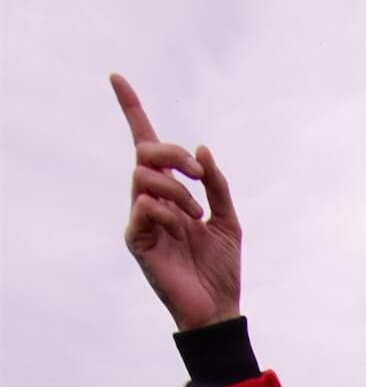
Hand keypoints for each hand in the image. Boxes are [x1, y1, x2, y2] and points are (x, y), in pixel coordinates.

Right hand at [111, 73, 241, 330]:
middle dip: (172, 153)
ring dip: (176, 187)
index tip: (117, 77)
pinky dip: (167, 210)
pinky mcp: (137, 240)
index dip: (132, 110)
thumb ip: (217, 185)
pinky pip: (143, 205)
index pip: (145, 145)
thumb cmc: (221, 269)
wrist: (218, 309)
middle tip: (197, 173)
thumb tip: (202, 149)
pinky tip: (182, 228)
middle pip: (145, 152)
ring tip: (196, 214)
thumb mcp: (228, 220)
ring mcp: (141, 220)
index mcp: (171, 192)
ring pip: (144, 176)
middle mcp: (151, 200)